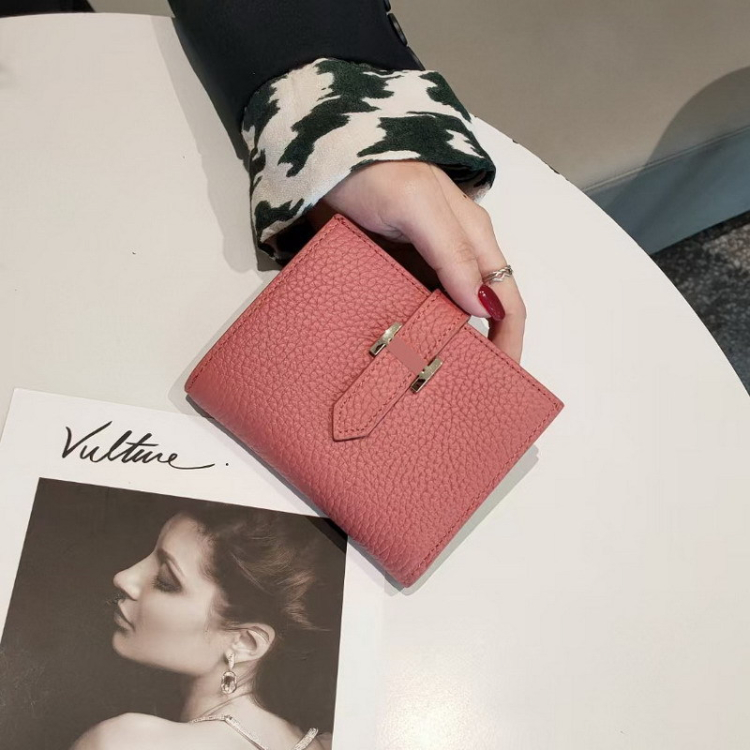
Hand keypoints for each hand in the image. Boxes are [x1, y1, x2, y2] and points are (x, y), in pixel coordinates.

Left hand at [305, 160, 525, 363]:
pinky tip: (395, 358)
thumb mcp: (420, 207)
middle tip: (461, 392)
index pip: (506, 300)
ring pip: (442, 318)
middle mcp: (453, 259)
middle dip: (478, 353)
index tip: (502, 380)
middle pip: (477, 315)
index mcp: (474, 240)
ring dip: (439, 348)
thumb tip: (483, 308)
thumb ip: (453, 253)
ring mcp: (421, 269)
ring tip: (428, 385)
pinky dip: (407, 336)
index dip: (510, 340)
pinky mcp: (390, 274)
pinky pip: (407, 312)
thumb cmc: (376, 171)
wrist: (323, 159)